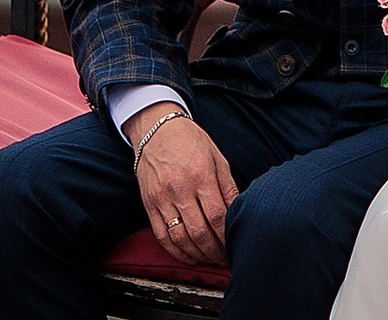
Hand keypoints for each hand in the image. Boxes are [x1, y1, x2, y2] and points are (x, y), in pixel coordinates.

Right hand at [131, 106, 235, 262]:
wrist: (156, 130)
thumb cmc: (191, 141)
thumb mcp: (217, 157)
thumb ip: (228, 187)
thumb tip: (238, 213)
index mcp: (200, 175)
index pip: (216, 216)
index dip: (226, 236)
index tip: (234, 245)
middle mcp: (180, 188)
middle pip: (199, 232)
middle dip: (214, 251)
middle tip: (223, 258)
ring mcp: (162, 198)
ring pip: (180, 239)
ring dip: (197, 255)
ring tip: (208, 258)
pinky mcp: (149, 205)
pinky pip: (161, 236)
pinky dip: (176, 251)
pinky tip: (188, 256)